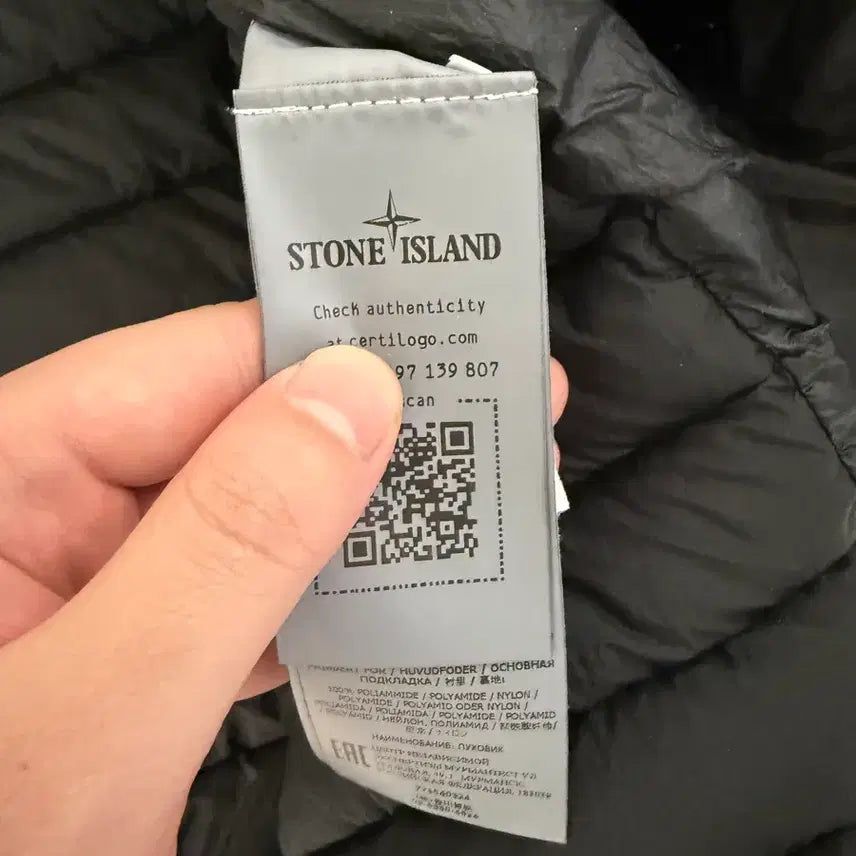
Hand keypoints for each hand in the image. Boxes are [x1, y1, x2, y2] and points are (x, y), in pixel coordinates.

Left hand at [0, 299, 567, 854]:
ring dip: (350, 519)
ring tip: (463, 499)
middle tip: (488, 422)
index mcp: (2, 472)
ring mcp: (99, 576)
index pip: (189, 364)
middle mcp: (46, 505)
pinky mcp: (139, 637)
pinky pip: (245, 582)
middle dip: (359, 435)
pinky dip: (318, 592)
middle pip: (231, 429)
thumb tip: (355, 395)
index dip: (324, 350)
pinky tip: (391, 593)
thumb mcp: (101, 706)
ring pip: (251, 510)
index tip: (448, 348)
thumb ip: (228, 544)